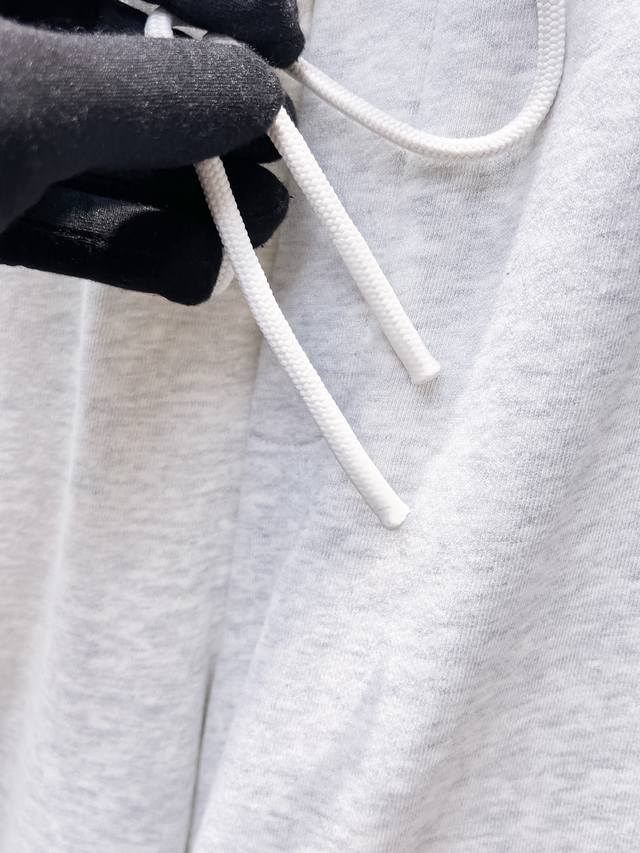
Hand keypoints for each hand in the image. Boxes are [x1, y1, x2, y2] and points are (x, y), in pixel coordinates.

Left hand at [0, 1, 303, 303]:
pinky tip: (196, 266)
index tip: (285, 40)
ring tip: (254, 220)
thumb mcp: (24, 102)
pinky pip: (70, 223)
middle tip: (275, 147)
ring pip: (106, 157)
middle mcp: (4, 63)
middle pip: (130, 74)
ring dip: (187, 198)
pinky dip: (136, 247)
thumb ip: (145, 95)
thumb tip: (252, 91)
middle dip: (210, 119)